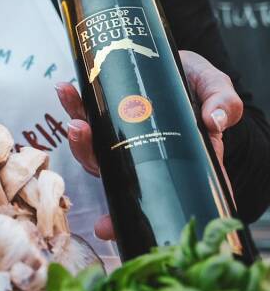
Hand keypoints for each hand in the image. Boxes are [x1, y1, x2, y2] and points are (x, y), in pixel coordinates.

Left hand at [55, 50, 242, 240]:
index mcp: (176, 162)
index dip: (133, 215)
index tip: (107, 227)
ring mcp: (121, 140)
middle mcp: (144, 158)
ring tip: (72, 106)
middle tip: (81, 131)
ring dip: (77, 133)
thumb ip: (223, 102)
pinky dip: (74, 104)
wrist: (179, 63)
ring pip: (93, 147)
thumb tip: (216, 121)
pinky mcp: (106, 117)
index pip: (158, 196)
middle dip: (90, 155)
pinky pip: (86, 117)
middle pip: (112, 171)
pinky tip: (67, 89)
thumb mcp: (217, 89)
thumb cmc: (199, 84)